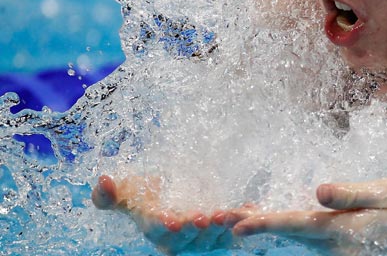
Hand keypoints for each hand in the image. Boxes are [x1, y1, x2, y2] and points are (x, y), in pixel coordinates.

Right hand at [91, 175, 234, 254]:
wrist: (169, 195)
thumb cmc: (144, 194)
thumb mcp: (126, 190)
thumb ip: (110, 193)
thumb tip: (103, 181)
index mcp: (152, 227)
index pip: (155, 229)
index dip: (162, 226)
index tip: (170, 221)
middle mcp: (176, 238)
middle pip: (185, 238)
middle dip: (194, 229)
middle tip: (204, 218)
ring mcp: (198, 237)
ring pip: (210, 238)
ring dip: (220, 228)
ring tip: (227, 214)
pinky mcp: (218, 232)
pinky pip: (230, 230)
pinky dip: (240, 220)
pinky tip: (248, 208)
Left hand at [226, 178, 386, 248]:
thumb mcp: (384, 192)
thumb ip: (351, 194)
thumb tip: (319, 192)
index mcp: (345, 230)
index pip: (298, 224)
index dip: (266, 222)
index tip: (237, 224)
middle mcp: (338, 248)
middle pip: (291, 235)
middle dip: (261, 224)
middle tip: (227, 216)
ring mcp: (340, 255)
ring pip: (298, 240)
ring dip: (273, 228)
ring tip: (244, 216)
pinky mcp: (343, 254)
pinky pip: (310, 242)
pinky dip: (291, 232)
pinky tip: (275, 221)